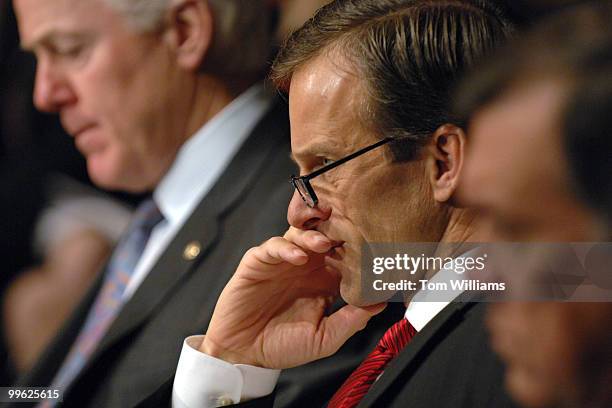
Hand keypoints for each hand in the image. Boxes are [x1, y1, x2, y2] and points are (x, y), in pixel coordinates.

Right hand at [200, 228, 385, 368]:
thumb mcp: (324, 339)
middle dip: (338, 234)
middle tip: (350, 233)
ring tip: (325, 244)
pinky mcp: (258, 262)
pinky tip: (298, 257)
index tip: (373, 253)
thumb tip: (381, 303)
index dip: (358, 252)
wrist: (243, 354)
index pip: (346, 257)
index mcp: (323, 281)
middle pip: (325, 238)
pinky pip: (274, 246)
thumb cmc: (283, 347)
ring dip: (314, 236)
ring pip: (301, 235)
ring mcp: (282, 262)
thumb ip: (351, 321)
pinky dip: (287, 248)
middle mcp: (305, 267)